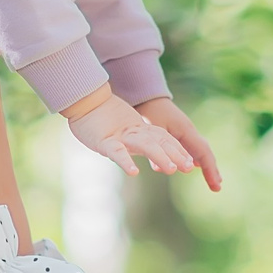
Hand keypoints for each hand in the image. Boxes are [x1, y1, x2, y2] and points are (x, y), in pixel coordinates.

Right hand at [64, 87, 194, 178]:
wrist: (81, 100)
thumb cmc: (99, 117)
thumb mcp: (122, 131)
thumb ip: (136, 139)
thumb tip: (150, 149)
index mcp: (139, 129)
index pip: (164, 139)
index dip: (177, 150)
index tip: (190, 164)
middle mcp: (134, 131)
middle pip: (159, 142)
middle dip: (175, 154)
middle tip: (189, 168)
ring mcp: (120, 135)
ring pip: (145, 145)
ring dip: (160, 156)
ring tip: (171, 169)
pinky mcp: (104, 141)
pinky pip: (116, 152)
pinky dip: (126, 161)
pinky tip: (134, 172)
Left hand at [133, 96, 219, 190]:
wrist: (146, 97)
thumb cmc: (149, 112)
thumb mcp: (153, 131)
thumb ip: (160, 149)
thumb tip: (165, 169)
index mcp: (186, 130)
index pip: (203, 153)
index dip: (210, 170)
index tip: (215, 185)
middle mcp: (190, 131)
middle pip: (205, 153)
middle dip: (211, 170)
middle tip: (217, 187)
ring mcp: (186, 132)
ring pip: (200, 151)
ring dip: (206, 166)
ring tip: (213, 180)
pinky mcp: (180, 133)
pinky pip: (193, 148)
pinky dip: (196, 159)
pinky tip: (195, 166)